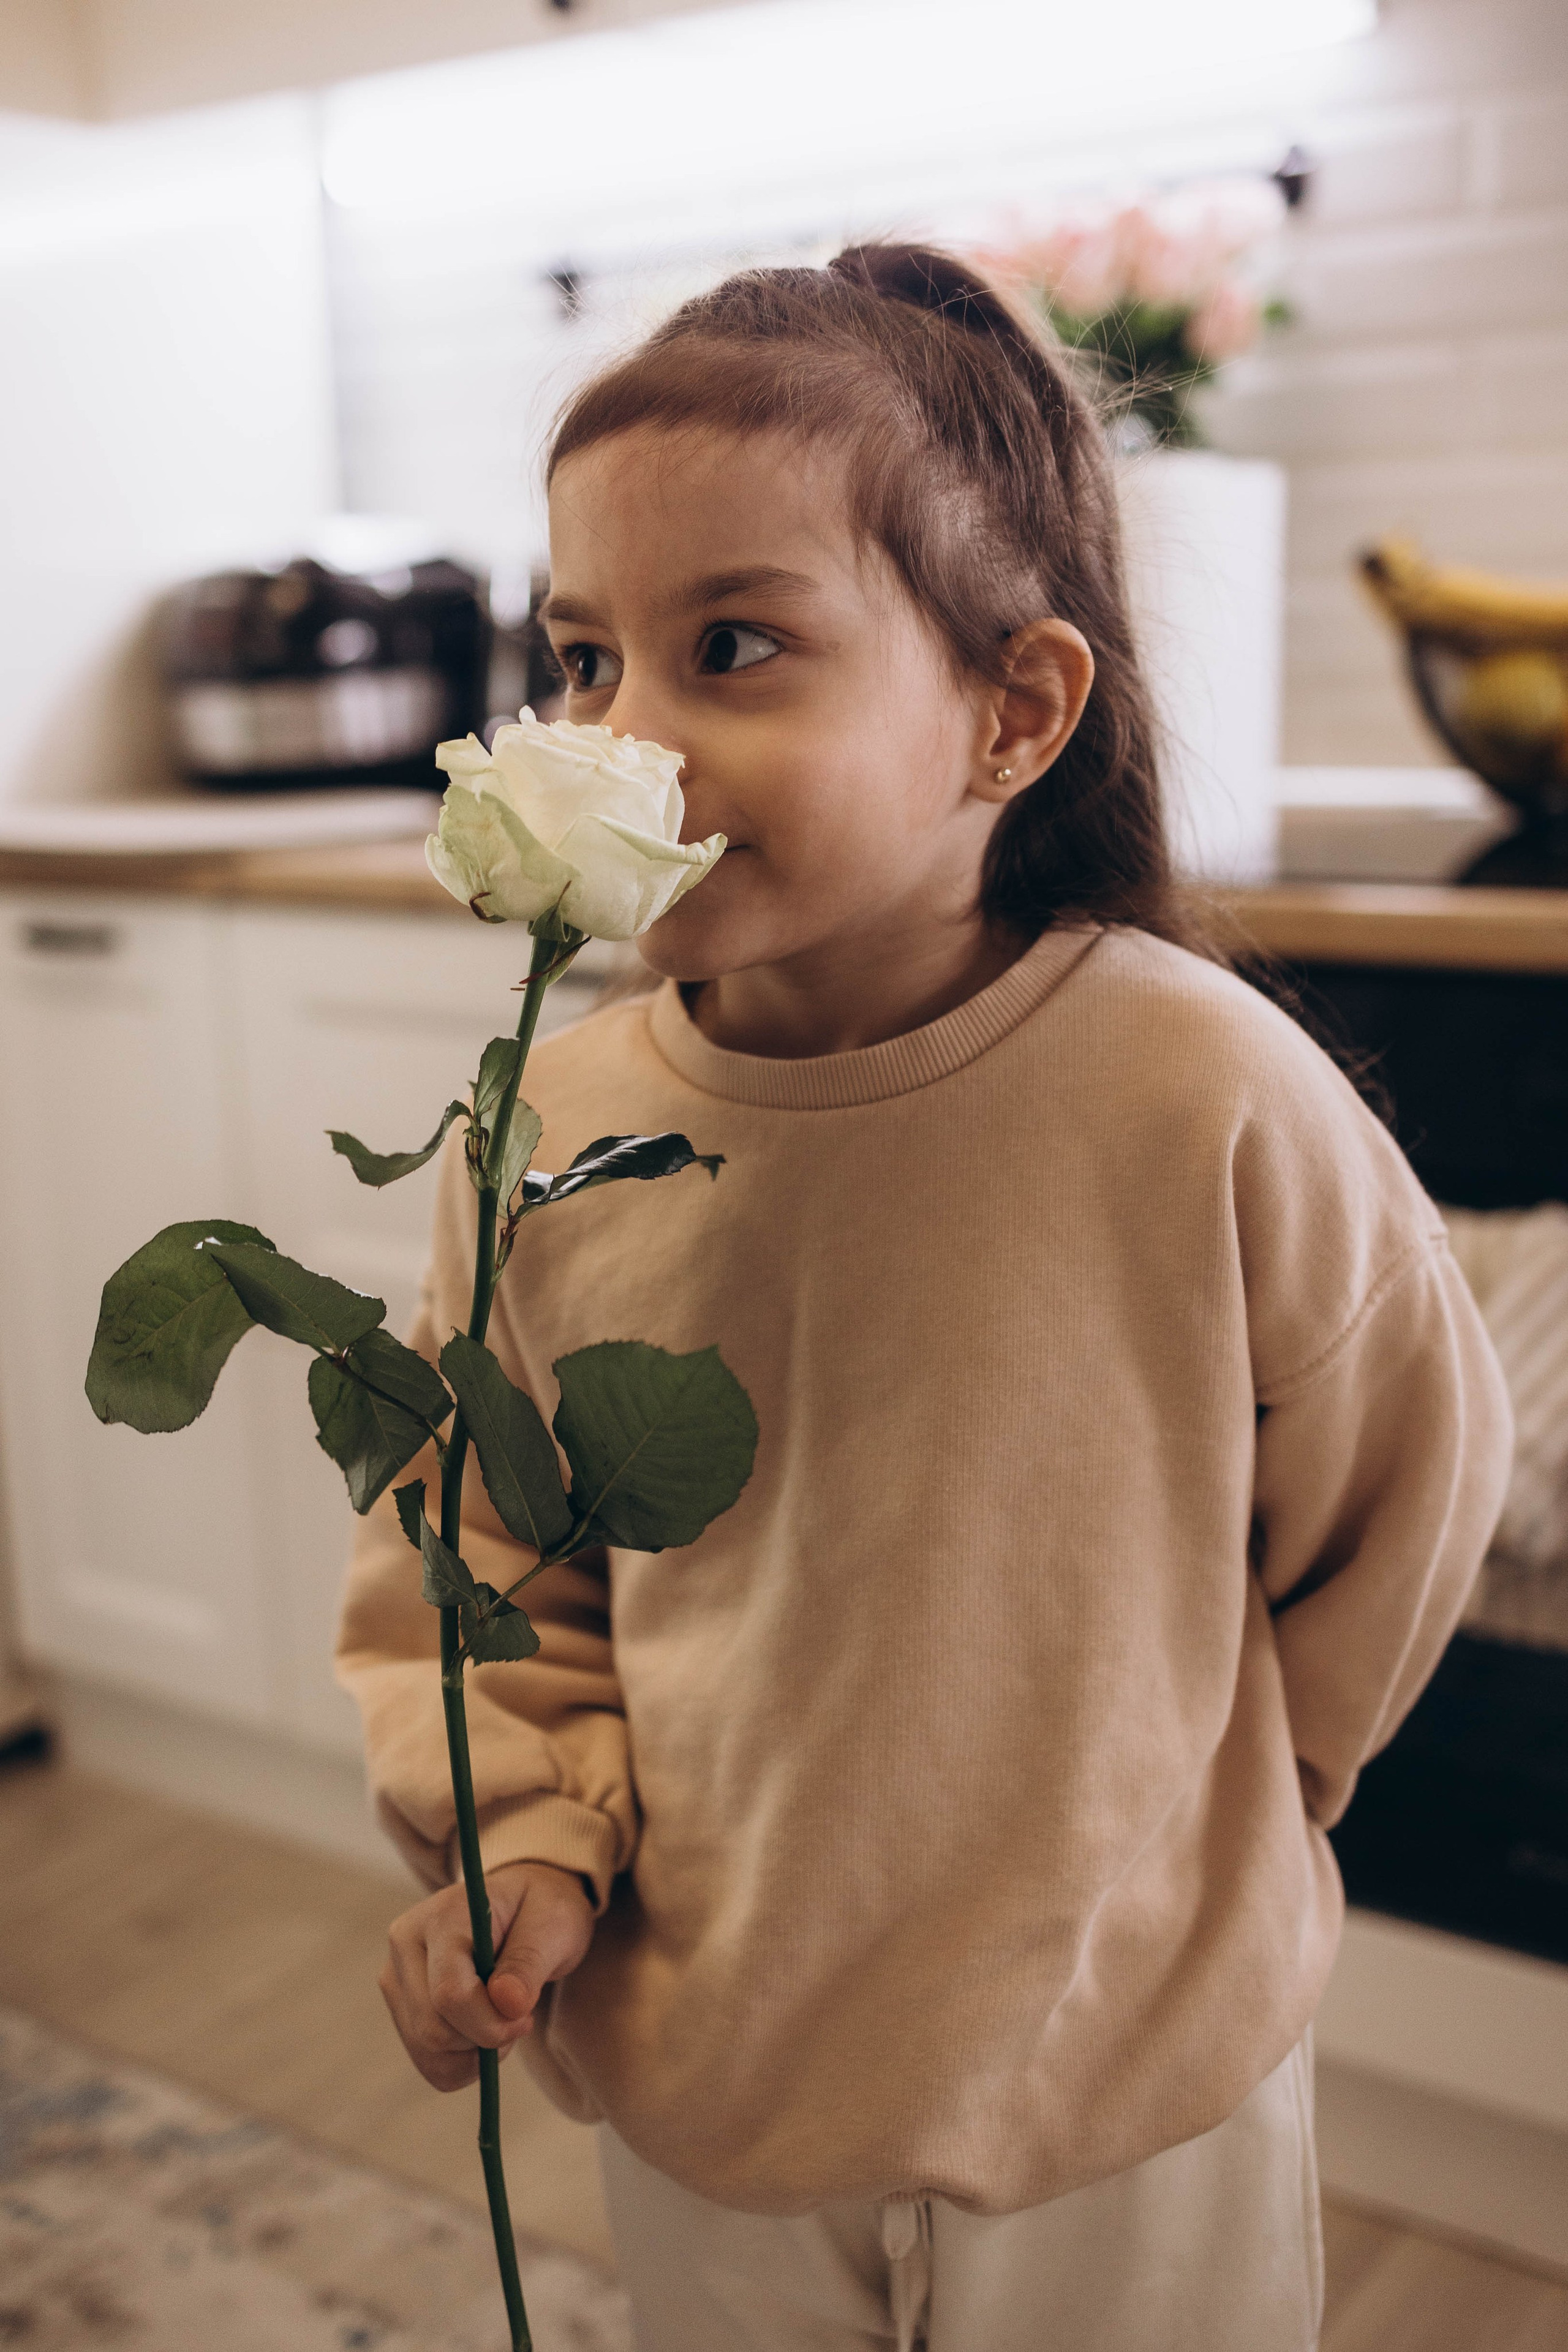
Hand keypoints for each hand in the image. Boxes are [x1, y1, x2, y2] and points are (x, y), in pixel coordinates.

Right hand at [380, 1860, 594, 2090]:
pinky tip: (483, 2031)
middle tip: (520, 2018)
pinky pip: (428, 2063)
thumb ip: (529, 1963)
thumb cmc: (538, 1910)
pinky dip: (462, 2063)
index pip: (449, 1993)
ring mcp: (396, 1978)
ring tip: (503, 2018)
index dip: (490, 2024)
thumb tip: (508, 2004)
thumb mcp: (551, 1924)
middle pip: (434, 2030)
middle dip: (485, 2039)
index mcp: (441, 1916)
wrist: (520, 1906)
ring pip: (428, 2052)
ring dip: (475, 2054)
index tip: (526, 2019)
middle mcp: (406, 1945)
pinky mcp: (401, 2006)